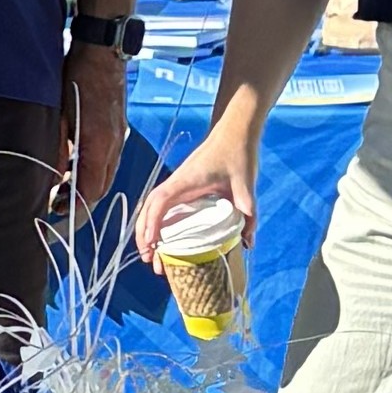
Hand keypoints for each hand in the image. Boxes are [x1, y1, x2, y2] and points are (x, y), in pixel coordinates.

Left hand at [57, 43, 127, 209]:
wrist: (103, 50)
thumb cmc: (79, 76)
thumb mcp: (59, 115)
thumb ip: (58, 151)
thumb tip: (52, 179)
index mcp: (100, 145)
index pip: (91, 191)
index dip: (75, 209)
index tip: (58, 218)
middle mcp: (114, 146)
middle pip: (101, 189)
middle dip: (81, 204)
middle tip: (56, 209)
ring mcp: (118, 138)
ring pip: (105, 176)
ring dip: (86, 188)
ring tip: (63, 193)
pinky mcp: (117, 130)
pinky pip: (107, 161)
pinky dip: (92, 172)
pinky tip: (75, 170)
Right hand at [131, 126, 254, 271]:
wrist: (235, 132)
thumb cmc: (238, 154)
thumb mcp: (246, 185)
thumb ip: (248, 214)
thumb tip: (248, 243)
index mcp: (186, 181)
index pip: (160, 201)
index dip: (152, 223)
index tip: (152, 244)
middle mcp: (176, 183)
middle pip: (149, 208)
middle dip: (144, 234)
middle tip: (149, 260)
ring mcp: (177, 185)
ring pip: (152, 208)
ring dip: (147, 230)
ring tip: (152, 255)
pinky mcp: (182, 186)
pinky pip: (163, 206)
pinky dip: (157, 222)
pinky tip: (163, 239)